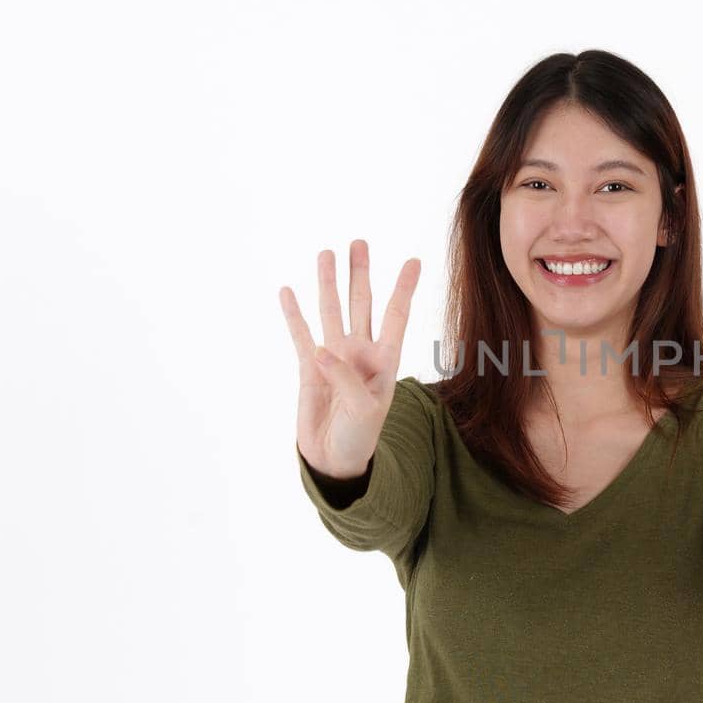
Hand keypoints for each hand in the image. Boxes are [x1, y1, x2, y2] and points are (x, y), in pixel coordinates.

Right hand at [279, 240, 420, 479]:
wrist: (334, 459)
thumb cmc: (359, 437)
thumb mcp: (364, 411)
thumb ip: (345, 378)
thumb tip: (321, 350)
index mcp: (383, 361)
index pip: (396, 316)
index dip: (404, 289)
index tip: (414, 261)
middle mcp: (360, 352)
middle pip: (361, 303)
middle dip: (360, 273)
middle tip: (358, 243)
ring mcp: (333, 356)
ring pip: (331, 310)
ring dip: (328, 283)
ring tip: (326, 254)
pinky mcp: (309, 367)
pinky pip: (300, 334)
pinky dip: (294, 313)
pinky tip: (288, 291)